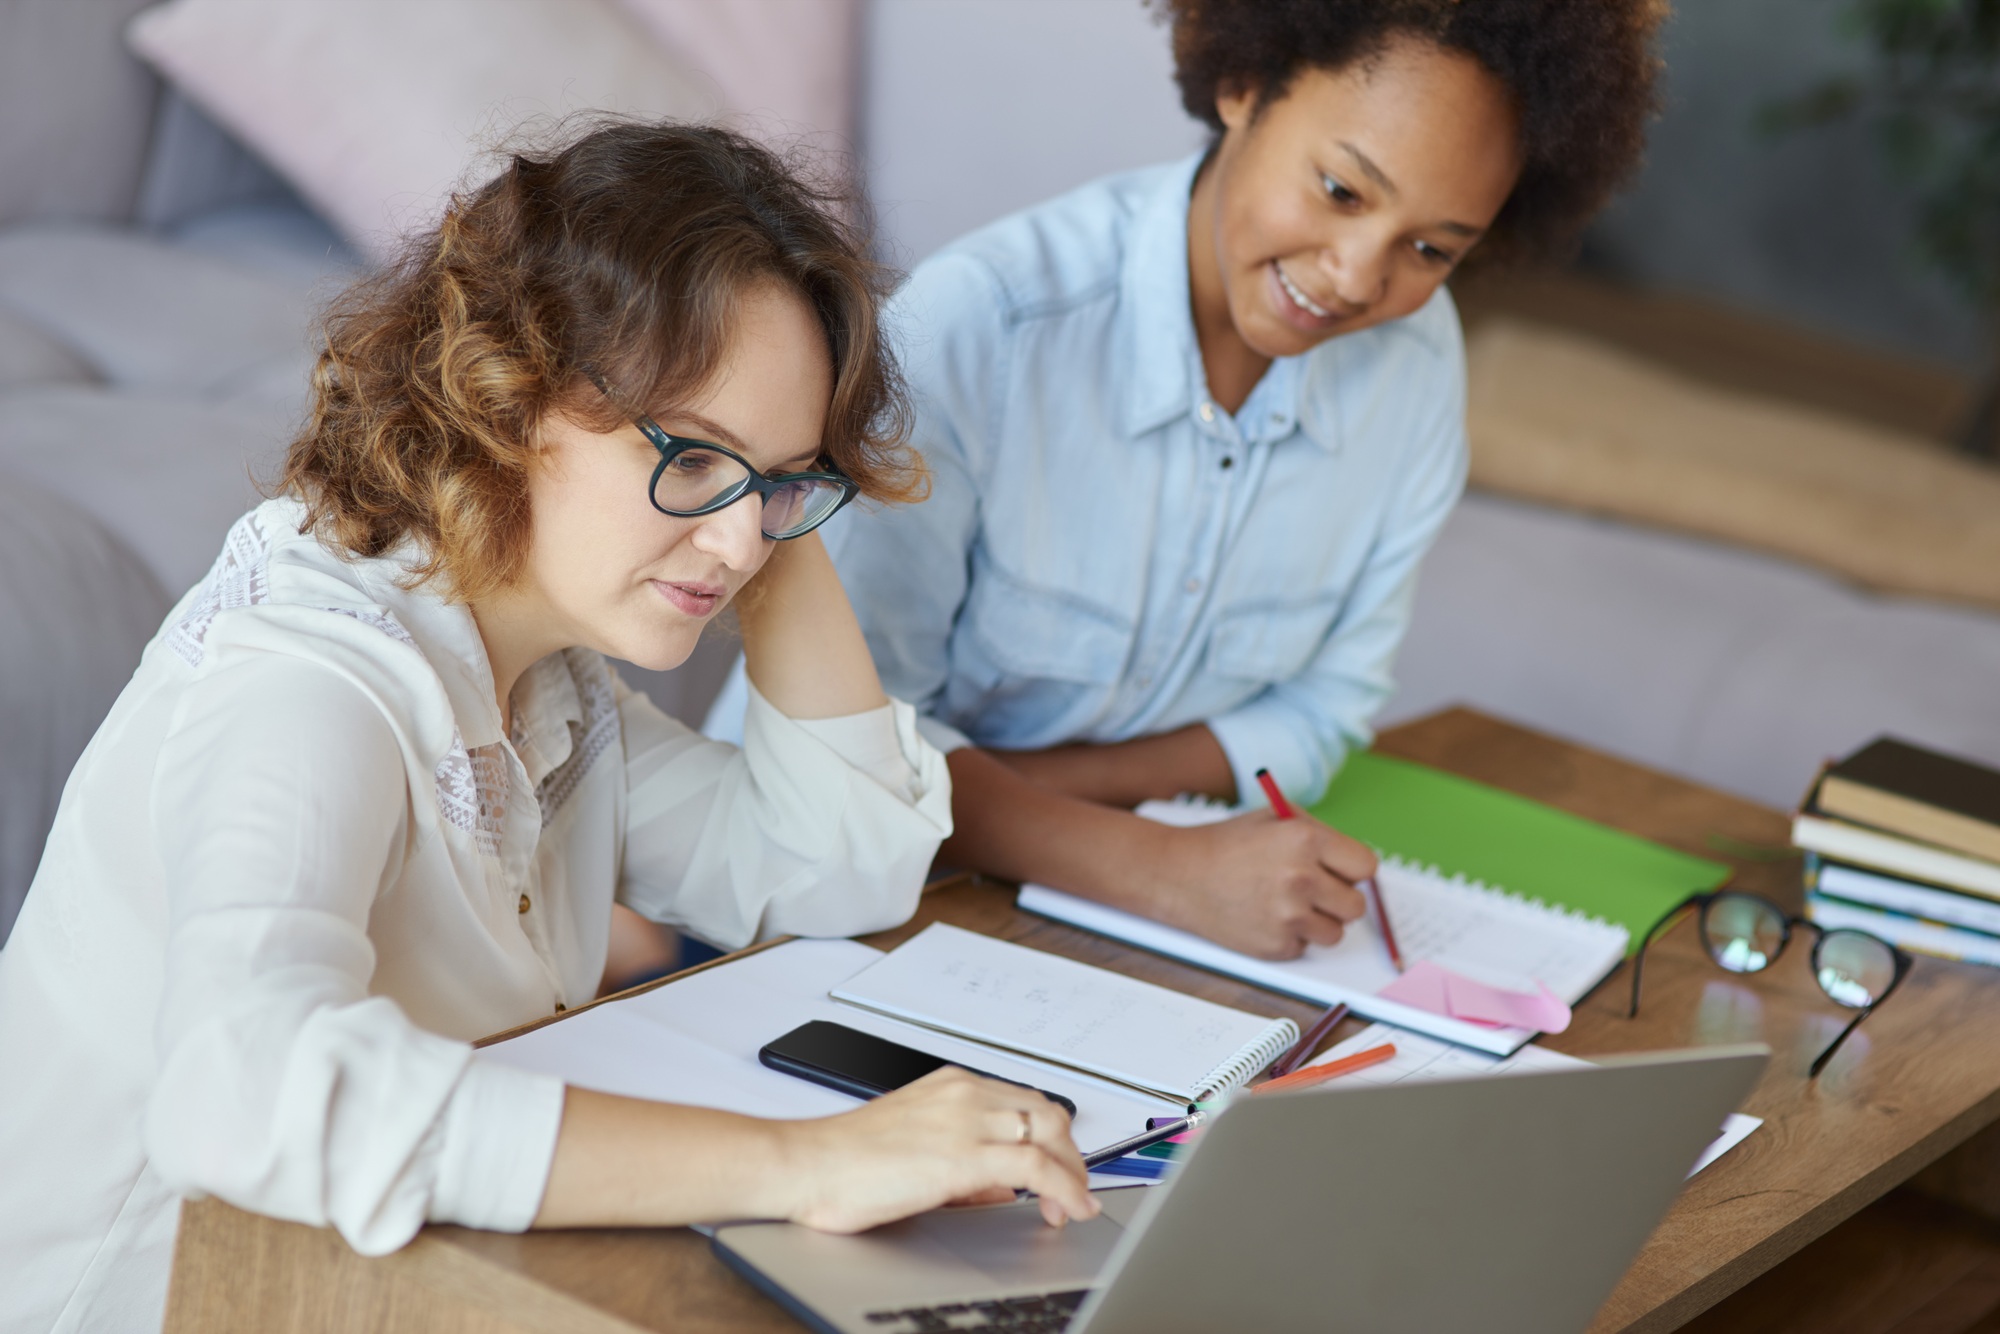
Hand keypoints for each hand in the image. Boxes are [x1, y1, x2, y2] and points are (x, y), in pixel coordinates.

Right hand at [773, 1067, 1098, 1233]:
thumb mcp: (916, 1149)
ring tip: (1072, 1203)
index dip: (1053, 1138)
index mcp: (951, 1086)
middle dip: (1071, 1154)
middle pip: (1048, 1112)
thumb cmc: (845, 1161)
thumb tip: (1004, 1187)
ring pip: (1051, 1131)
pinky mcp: (964, 1154)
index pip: (1025, 1101)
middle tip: (1072, 1189)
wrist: (806, 1166)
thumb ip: (965, 1165)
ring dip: (1072, 1171)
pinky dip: (1065, 1188)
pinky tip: (1070, 1208)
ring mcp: (966, 1119)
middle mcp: (964, 1093)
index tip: (1060, 1167)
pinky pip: (1036, 1167)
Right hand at [1144, 811, 1375, 959]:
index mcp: (1305, 839)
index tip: (1340, 872)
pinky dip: (1291, 936)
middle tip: (1314, 891)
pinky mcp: (1275, 946)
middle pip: (1356, 905)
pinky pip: (1305, 947)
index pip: (1366, 866)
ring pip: (1335, 932)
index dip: (1352, 870)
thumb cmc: (1228, 845)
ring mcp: (1288, 916)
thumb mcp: (1274, 818)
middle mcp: (1301, 878)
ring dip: (1318, 922)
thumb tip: (1354, 864)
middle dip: (1339, 899)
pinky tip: (1265, 916)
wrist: (1179, 874)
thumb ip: (1318, 834)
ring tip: (1287, 904)